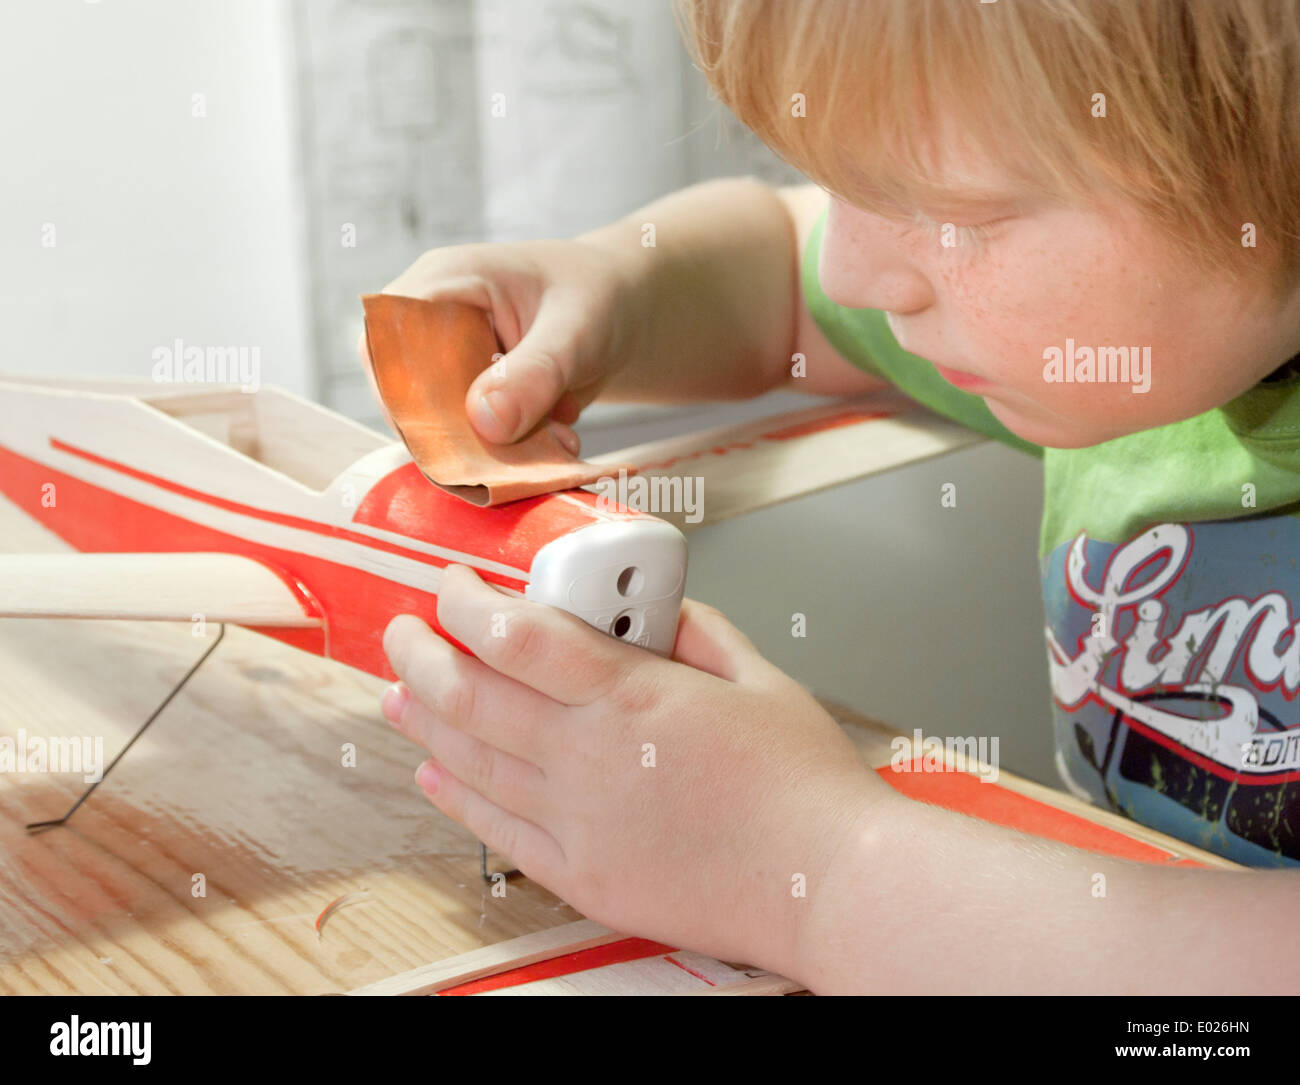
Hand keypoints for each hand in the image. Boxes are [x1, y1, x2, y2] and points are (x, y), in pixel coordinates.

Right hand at [358, 239, 647, 454]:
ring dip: (496, 452)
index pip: (384, 343)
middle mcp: (431, 330)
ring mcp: (449, 371)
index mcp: (440, 285)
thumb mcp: (576, 328)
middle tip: (527, 450)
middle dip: (465, 436)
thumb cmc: (596, 296)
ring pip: (443, 430)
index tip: (456, 436)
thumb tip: (484, 422)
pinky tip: (558, 441)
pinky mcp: (471, 405)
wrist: (623, 313)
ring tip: (558, 442)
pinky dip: (513, 455)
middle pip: (408, 398)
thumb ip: (535, 372)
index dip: (404, 395)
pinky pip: (474, 444)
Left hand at [380, 563, 894, 980]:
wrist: (827, 883)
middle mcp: (589, 757)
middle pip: (468, 694)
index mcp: (633, 696)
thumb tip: (654, 609)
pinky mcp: (581, 874)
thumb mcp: (759, 677)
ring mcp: (578, 821)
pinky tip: (433, 773)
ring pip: (466, 760)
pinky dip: (453, 796)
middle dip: (420, 653)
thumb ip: (696, 631)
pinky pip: (493, 829)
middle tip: (405, 632)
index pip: (516, 635)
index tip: (453, 586)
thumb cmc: (803, 786)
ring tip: (397, 693)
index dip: (466, 602)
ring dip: (420, 720)